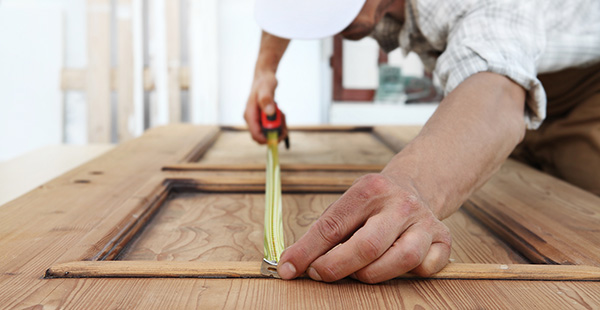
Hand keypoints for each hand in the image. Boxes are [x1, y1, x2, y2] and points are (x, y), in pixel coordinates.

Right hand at [244, 71, 287, 143]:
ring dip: (279, 126)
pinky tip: (280, 112)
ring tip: (282, 113)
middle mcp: (252, 119)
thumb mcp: (266, 88)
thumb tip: (270, 112)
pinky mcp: (262, 118)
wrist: (264, 77)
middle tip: (284, 121)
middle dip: (276, 132)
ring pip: (269, 132)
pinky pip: (272, 126)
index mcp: (250, 115)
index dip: (268, 139)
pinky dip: (279, 122)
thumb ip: (266, 100)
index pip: (256, 135)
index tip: (280, 135)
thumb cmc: (264, 82)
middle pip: (264, 136)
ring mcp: (257, 119)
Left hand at [277, 173, 451, 282]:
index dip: (307, 250)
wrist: (415, 185)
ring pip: (401, 259)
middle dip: (337, 267)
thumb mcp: (347, 205)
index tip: (289, 268)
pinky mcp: (444, 238)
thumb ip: (323, 233)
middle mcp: (400, 203)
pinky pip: (426, 268)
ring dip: (371, 275)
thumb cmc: (373, 204)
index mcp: (370, 189)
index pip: (333, 225)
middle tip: (319, 274)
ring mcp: (424, 221)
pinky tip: (393, 266)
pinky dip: (407, 274)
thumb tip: (291, 264)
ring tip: (356, 272)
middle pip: (367, 245)